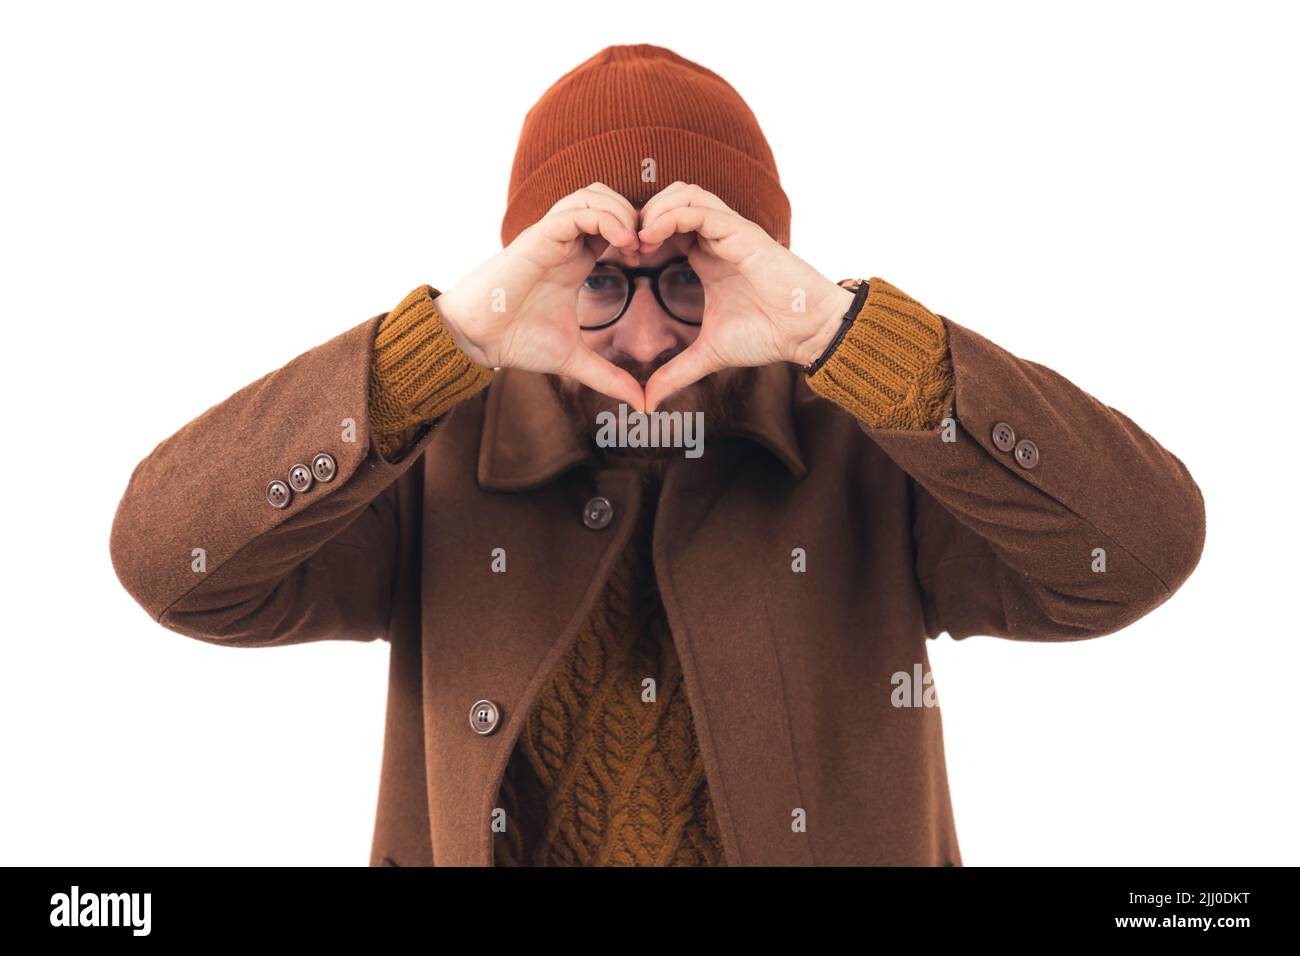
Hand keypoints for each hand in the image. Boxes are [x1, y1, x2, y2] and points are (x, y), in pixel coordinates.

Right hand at [432, 182, 646, 410]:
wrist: (476, 340)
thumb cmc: (516, 341)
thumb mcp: (574, 359)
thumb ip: (609, 376)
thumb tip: (642, 403)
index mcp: (575, 259)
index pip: (615, 224)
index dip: (640, 233)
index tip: (654, 259)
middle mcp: (565, 241)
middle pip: (608, 198)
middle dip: (637, 214)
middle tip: (651, 247)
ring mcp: (551, 235)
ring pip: (594, 194)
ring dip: (622, 211)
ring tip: (637, 243)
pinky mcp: (538, 237)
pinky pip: (577, 210)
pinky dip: (605, 217)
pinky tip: (622, 242)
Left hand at [637, 182, 856, 410]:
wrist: (806, 334)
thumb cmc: (768, 336)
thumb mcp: (709, 355)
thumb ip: (676, 373)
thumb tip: (649, 402)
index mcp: (707, 256)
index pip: (666, 226)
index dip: (639, 235)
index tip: (621, 259)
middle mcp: (717, 237)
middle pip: (671, 199)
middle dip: (642, 216)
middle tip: (624, 246)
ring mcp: (730, 231)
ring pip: (684, 194)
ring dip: (654, 210)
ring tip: (638, 239)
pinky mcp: (742, 232)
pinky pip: (699, 208)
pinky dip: (670, 215)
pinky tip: (651, 236)